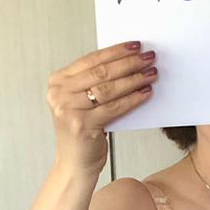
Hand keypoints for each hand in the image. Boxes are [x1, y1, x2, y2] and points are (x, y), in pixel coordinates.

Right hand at [46, 40, 158, 177]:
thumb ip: (93, 83)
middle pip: (101, 72)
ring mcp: (68, 110)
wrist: (74, 164)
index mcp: (58, 82)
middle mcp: (60, 94)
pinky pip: (114, 108)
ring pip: (108, 89)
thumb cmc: (81, 133)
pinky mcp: (82, 125)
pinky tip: (145, 93)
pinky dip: (133, 99)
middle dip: (128, 63)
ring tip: (151, 73)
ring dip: (134, 79)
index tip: (135, 46)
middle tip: (148, 57)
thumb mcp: (82, 102)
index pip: (91, 60)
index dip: (115, 51)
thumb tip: (126, 61)